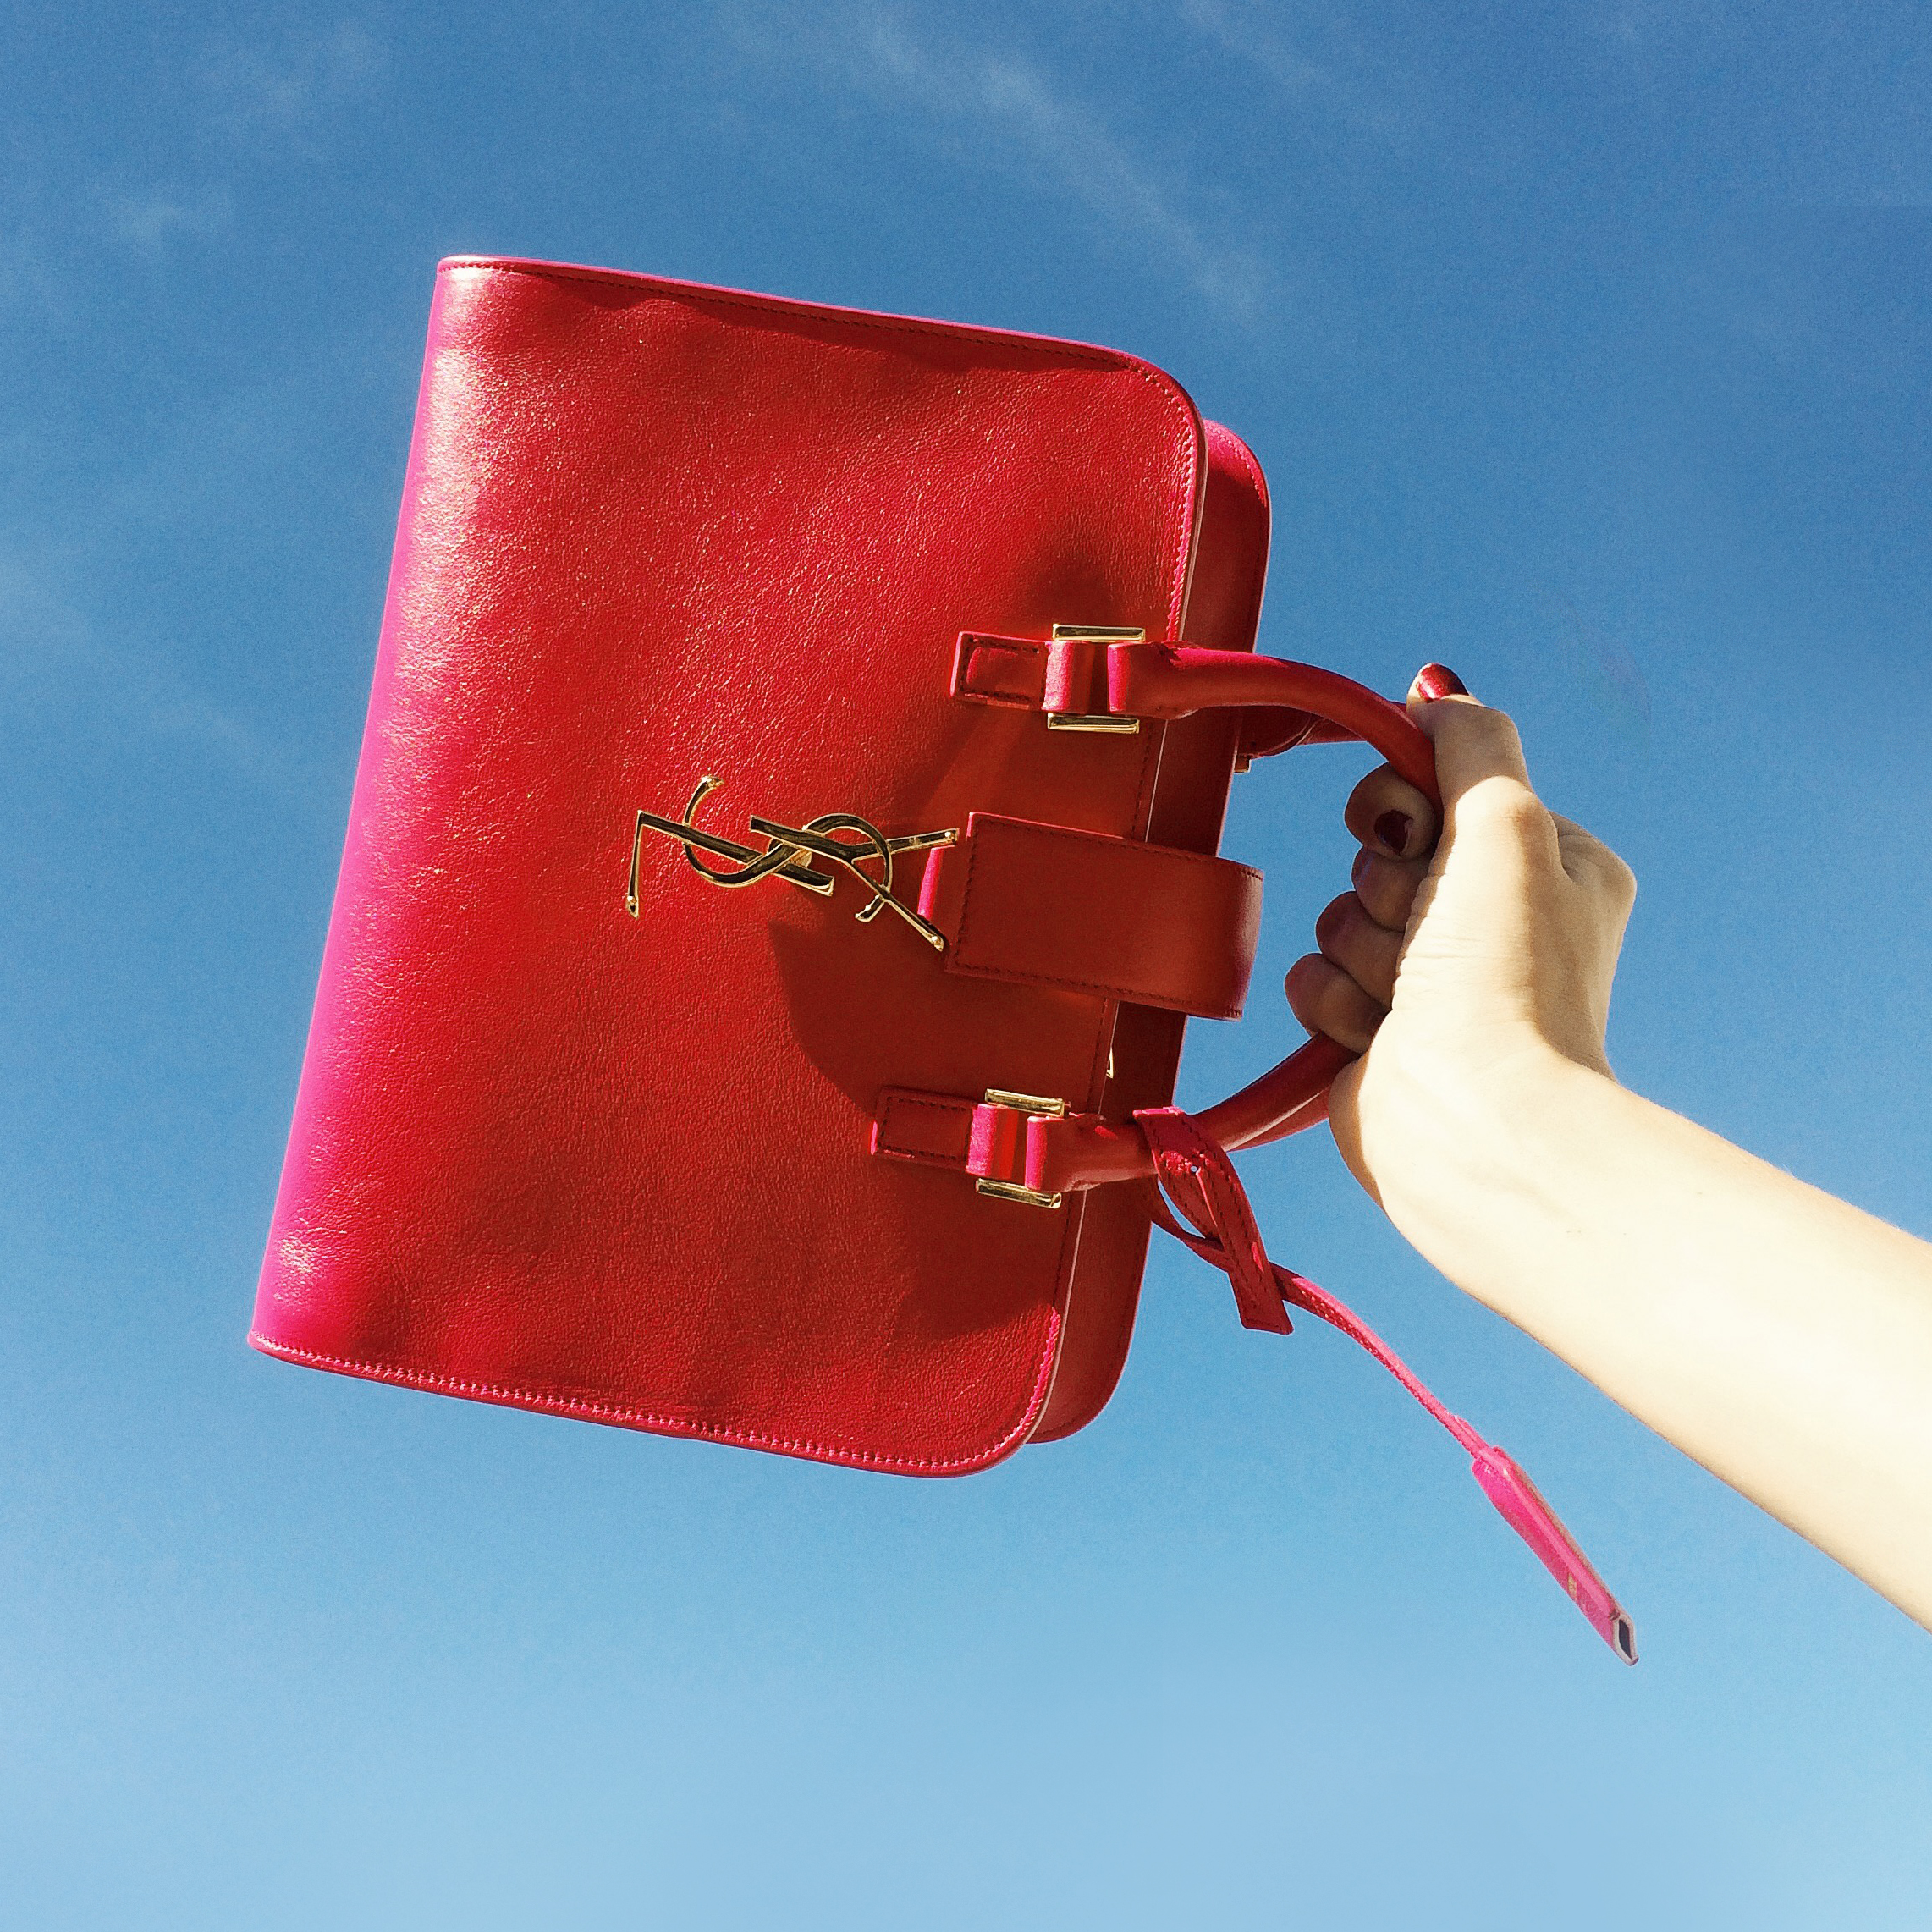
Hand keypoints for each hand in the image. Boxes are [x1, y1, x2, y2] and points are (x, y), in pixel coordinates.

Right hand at [1284, 665, 1636, 1220]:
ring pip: (1340, 915)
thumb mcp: (1506, 823)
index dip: (1404, 804)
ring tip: (1410, 997)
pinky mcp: (1375, 1033)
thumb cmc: (1508, 978)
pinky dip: (1334, 1001)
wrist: (1473, 1125)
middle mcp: (1492, 920)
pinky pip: (1312, 978)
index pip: (1437, 788)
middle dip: (1385, 887)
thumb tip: (1434, 691)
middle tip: (1425, 931)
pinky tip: (1378, 1034)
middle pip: (1379, 851)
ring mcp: (1433, 982)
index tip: (1413, 831)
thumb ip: (1469, 741)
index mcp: (1545, 864)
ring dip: (1361, 951)